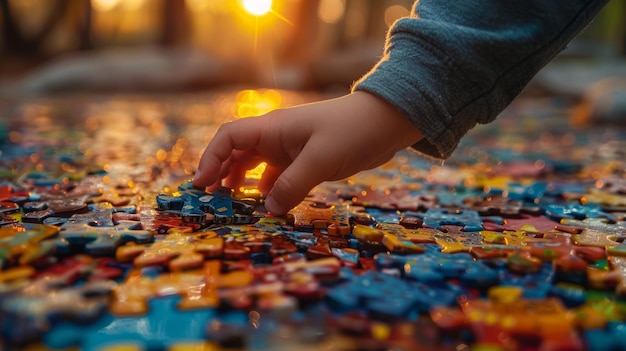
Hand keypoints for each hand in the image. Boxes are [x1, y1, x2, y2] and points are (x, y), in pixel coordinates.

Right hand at [192, 91, 422, 214]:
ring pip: (256, 165)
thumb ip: (292, 185)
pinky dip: (269, 189)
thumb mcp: (320, 160)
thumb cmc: (352, 132)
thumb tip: (268, 210)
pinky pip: (278, 175)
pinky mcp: (306, 159)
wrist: (386, 122)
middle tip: (211, 200)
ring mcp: (291, 148)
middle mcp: (276, 137)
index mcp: (273, 128)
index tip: (201, 184)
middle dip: (221, 174)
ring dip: (243, 182)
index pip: (229, 138)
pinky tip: (269, 204)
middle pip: (237, 153)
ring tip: (234, 204)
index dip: (210, 159)